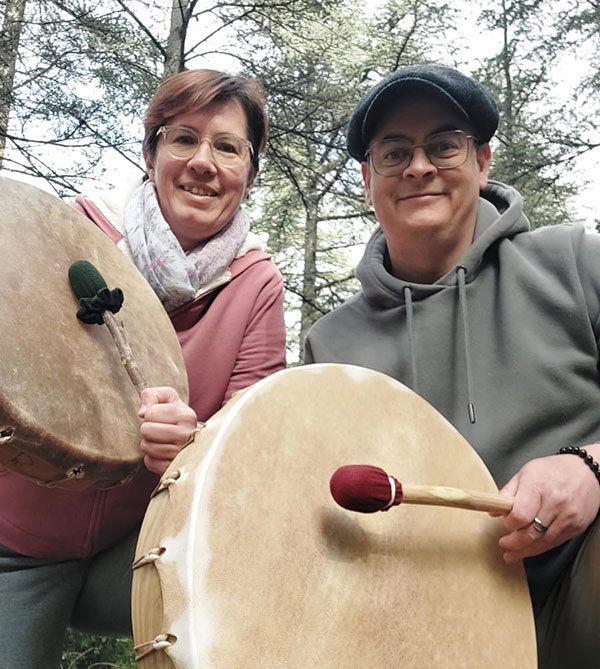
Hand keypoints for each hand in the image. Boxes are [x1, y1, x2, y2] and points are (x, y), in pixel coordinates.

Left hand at [138, 386, 197, 474]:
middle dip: (148, 429)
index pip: (150, 413)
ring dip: (149, 443)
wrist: (192, 440)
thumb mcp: (168, 398)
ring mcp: (182, 454)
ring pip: (146, 447)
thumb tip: (142, 413)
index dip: (150, 413)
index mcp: (187, 416)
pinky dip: (152, 458)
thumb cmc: (176, 417)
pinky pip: (150, 463)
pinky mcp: (174, 468)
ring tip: (161, 441)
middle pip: (146, 430)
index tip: (160, 417)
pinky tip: (162, 453)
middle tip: (159, 429)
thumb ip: (152, 395)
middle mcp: (187, 435)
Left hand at [495, 446, 599, 562]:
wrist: (586, 472)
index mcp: (538, 486)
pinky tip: (530, 549)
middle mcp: (555, 503)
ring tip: (512, 554)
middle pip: (531, 533)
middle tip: (504, 545)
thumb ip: (508, 492)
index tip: (505, 522)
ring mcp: (568, 517)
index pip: (520, 515)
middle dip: (514, 543)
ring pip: (543, 542)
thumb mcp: (525, 473)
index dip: (509, 523)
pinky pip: (555, 543)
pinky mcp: (576, 527)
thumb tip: (493, 510)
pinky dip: (540, 548)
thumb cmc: (553, 470)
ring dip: (525, 551)